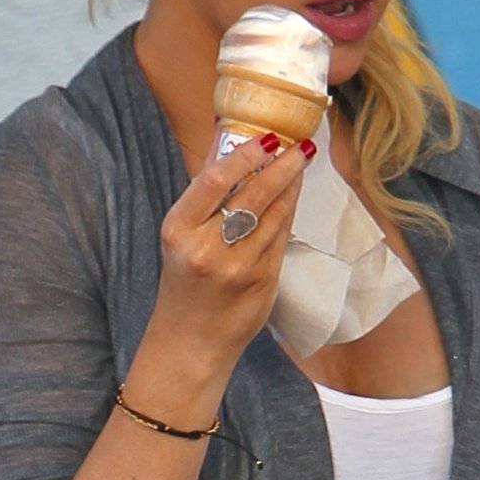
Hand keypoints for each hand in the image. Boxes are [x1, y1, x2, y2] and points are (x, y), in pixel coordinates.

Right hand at [150, 132, 314, 374]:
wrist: (190, 341)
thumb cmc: (185, 284)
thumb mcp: (181, 238)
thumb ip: (205, 196)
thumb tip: (230, 146)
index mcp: (179, 231)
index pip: (213, 181)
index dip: (244, 155)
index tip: (266, 139)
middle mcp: (207, 249)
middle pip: (252, 195)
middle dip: (281, 167)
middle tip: (299, 147)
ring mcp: (238, 267)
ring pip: (274, 215)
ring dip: (291, 187)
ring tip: (300, 164)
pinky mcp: (262, 282)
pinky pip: (281, 238)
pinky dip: (288, 214)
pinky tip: (293, 198)